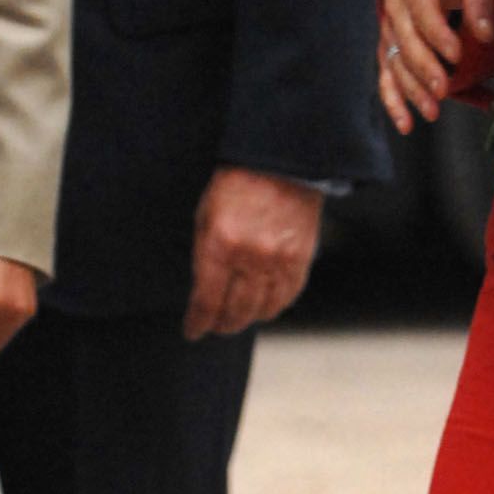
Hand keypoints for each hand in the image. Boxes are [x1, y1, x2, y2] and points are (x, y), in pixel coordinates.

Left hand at [184, 169, 321, 340]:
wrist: (281, 163)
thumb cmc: (237, 184)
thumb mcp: (206, 215)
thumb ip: (204, 254)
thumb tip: (203, 291)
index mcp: (219, 245)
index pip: (206, 301)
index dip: (197, 322)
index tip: (192, 330)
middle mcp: (250, 258)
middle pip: (234, 311)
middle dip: (221, 324)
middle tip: (215, 326)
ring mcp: (278, 261)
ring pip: (261, 310)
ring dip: (246, 319)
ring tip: (237, 319)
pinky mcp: (301, 259)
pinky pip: (286, 297)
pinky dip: (273, 307)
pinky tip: (263, 306)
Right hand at [378, 0, 493, 132]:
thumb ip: (479, 2)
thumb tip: (486, 36)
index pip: (423, 10)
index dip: (438, 34)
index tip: (456, 55)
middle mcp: (394, 5)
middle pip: (406, 41)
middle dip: (424, 68)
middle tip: (444, 90)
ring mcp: (387, 30)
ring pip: (395, 64)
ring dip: (412, 90)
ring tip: (433, 112)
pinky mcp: (387, 51)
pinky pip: (386, 78)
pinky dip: (394, 103)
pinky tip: (406, 125)